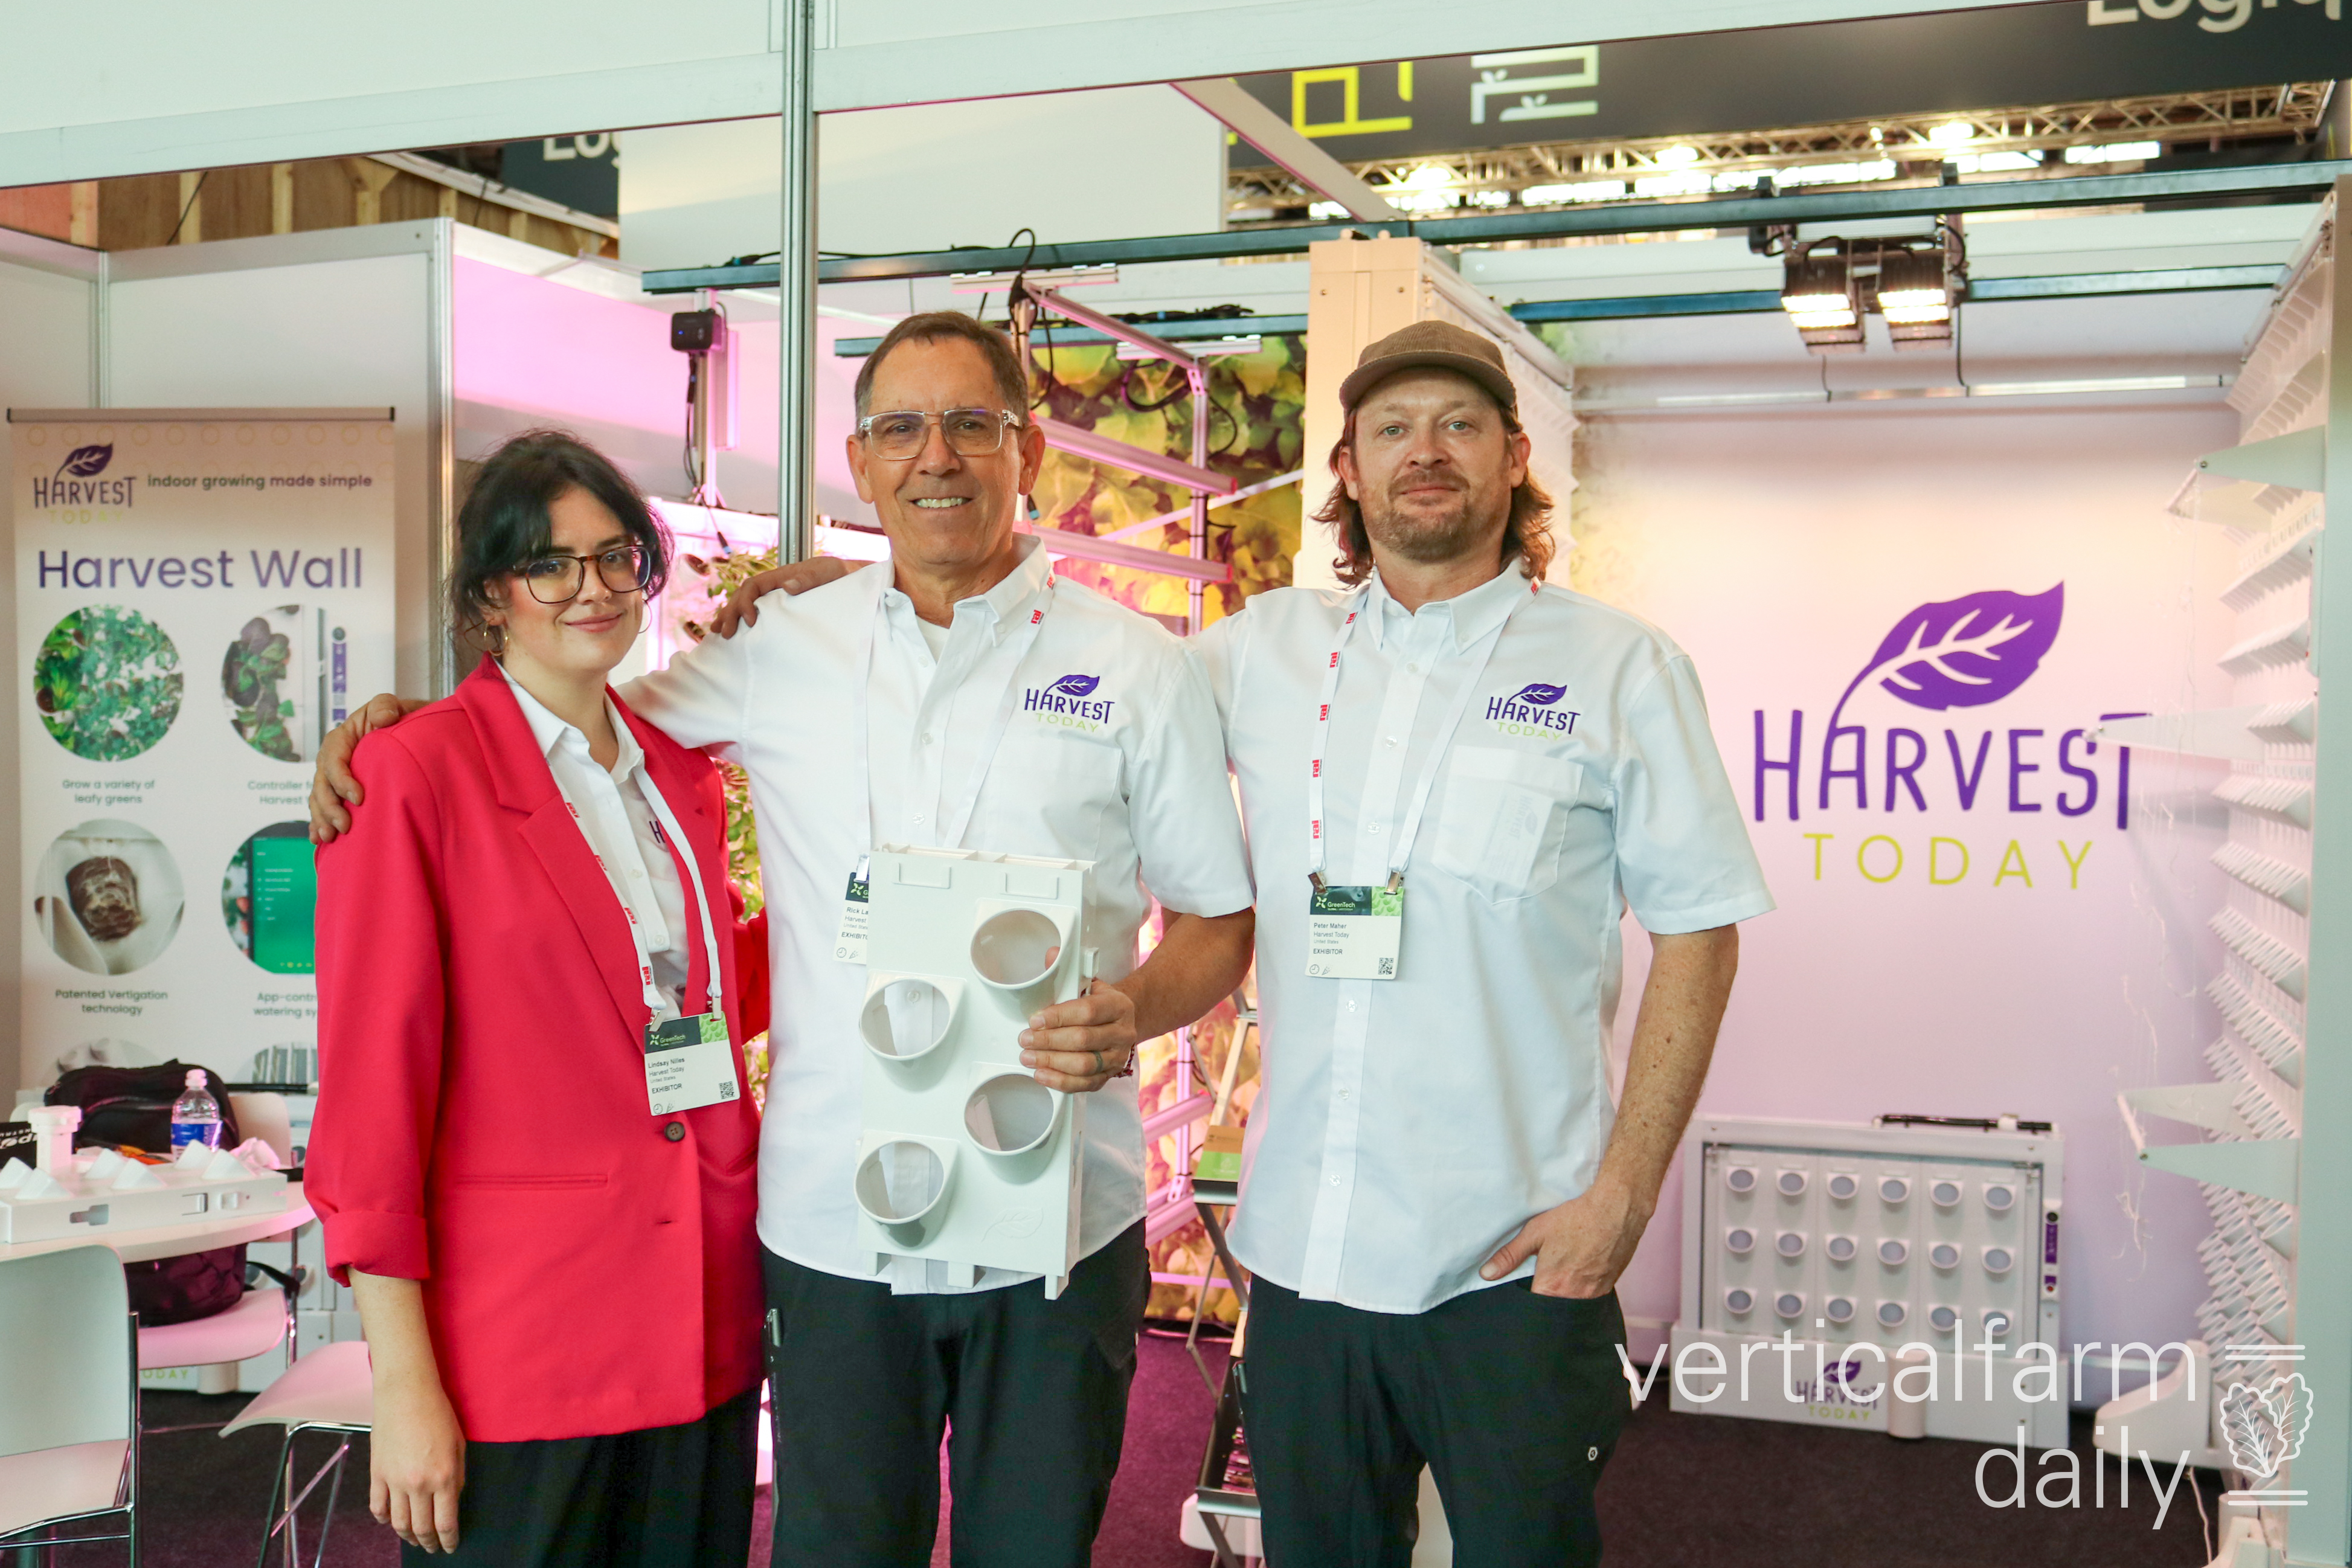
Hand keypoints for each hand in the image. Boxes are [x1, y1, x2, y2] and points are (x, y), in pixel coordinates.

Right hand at [309, 693, 424, 844]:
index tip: (360, 797)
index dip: (342, 780)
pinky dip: (318, 823)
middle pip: (322, 785)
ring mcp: (331, 777)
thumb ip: (385, 707)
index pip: (334, 761)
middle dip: (330, 807)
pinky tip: (318, 839)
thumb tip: (384, 717)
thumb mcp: (391, 706)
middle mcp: (331, 759)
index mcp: (340, 740)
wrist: (401, 730)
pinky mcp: (337, 791)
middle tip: (345, 826)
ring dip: (322, 819)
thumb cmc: (395, 718)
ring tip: (330, 837)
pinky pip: (322, 808)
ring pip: (319, 799)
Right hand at [369, 1374, 464, 1552]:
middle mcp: (418, 1484)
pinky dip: (383, 1519)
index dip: (449, 1539)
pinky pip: (377, 1507)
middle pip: (421, 1528)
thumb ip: (457, 1476)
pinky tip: (390, 1522)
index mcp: (444, 1477)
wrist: (407, 1394)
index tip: (451, 1546)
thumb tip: (452, 1499)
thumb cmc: (438, 1414)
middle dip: (429, 1543)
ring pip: (398, 1523)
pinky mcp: (376, 1474)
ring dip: (407, 1536)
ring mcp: (394, 1481)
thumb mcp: (459, 1445)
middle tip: (433, 1548)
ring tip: (414, 1539)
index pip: (445, 1522)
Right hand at [710, 555, 859, 637]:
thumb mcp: (826, 573)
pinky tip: (733, 633)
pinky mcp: (780, 610)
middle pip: (743, 597)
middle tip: (724, 632)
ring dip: (729, 617)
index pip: (753, 587)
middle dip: (730, 613)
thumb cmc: (838, 576)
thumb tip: (787, 586)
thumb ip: (808, 578)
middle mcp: (773, 586)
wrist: (848, 579)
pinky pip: (756, 613)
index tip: (750, 621)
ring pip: (744, 605)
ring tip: (717, 632)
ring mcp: (775, 598)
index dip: (746, 602)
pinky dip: (741, 622)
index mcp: (780, 576)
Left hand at [1018, 980, 1137, 1092]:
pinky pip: (1084, 1084)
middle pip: (1083, 1040)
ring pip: (1083, 1065)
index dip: (1058, 1017)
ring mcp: (1118, 1057)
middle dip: (1048, 1041)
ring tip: (1028, 1056)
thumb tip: (1051, 955)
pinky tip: (1041, 1074)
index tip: (1035, 1020)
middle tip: (1025, 1039)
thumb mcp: (1087, 982)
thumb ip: (1067, 970)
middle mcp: (1123, 1032)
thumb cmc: (1098, 1002)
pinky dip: (1060, 1081)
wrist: (1120, 1022)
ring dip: (1051, 1061)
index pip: (1088, 1011)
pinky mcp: (1109, 1076)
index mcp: (1118, 1005)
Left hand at [1479, 1175, 1652, 1298]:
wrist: (1617, 1209)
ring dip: (1566, 1293)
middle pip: (1554, 1307)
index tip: (1524, 1290)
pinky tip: (1581, 1269)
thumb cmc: (1575, 1218)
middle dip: (1546, 1298)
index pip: (1533, 1308)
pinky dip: (1583, 1287)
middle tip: (1544, 1276)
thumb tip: (1486, 1274)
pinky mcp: (1610, 1285)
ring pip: (1574, 1302)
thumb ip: (1510, 1256)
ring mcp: (1595, 1293)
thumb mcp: (1535, 1232)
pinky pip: (1591, 1295)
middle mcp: (1575, 1296)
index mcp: (1552, 1286)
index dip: (1526, 1301)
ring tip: (1564, 1271)